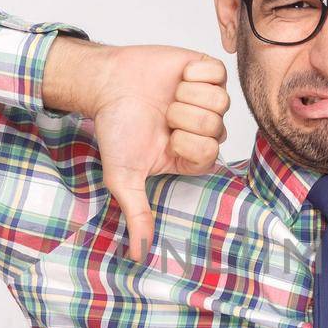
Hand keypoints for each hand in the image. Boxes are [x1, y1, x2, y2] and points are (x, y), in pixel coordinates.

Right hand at [49, 38, 230, 261]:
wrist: (107, 83)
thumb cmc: (117, 128)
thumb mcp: (124, 177)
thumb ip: (138, 214)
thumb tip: (139, 257)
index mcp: (194, 155)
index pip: (210, 154)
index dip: (187, 142)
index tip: (166, 138)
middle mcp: (206, 129)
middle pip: (216, 126)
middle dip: (183, 118)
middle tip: (163, 115)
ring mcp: (209, 99)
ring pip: (219, 100)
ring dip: (187, 95)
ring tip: (168, 96)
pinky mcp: (207, 70)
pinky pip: (217, 72)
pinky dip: (193, 72)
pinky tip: (178, 76)